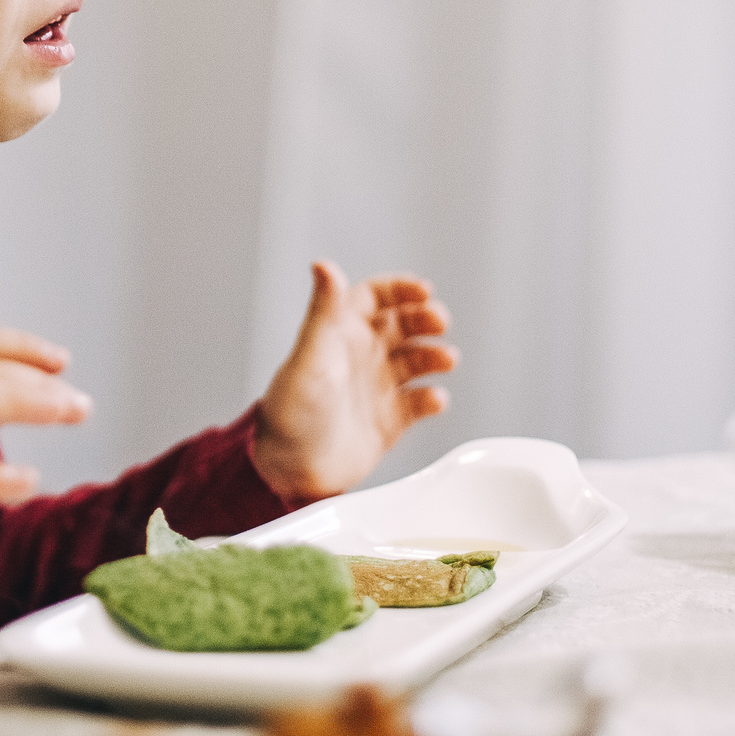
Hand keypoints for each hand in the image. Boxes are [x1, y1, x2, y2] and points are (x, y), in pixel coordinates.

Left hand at [250, 262, 456, 502]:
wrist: (290, 471)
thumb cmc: (289, 412)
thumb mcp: (309, 357)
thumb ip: (322, 312)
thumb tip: (323, 265)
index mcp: (339, 333)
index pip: (375, 296)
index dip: (400, 289)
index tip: (424, 291)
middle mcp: (360, 356)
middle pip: (402, 324)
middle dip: (425, 319)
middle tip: (440, 322)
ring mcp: (376, 387)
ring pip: (416, 360)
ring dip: (434, 355)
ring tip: (445, 359)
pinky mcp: (388, 422)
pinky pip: (419, 403)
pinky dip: (431, 399)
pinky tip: (434, 400)